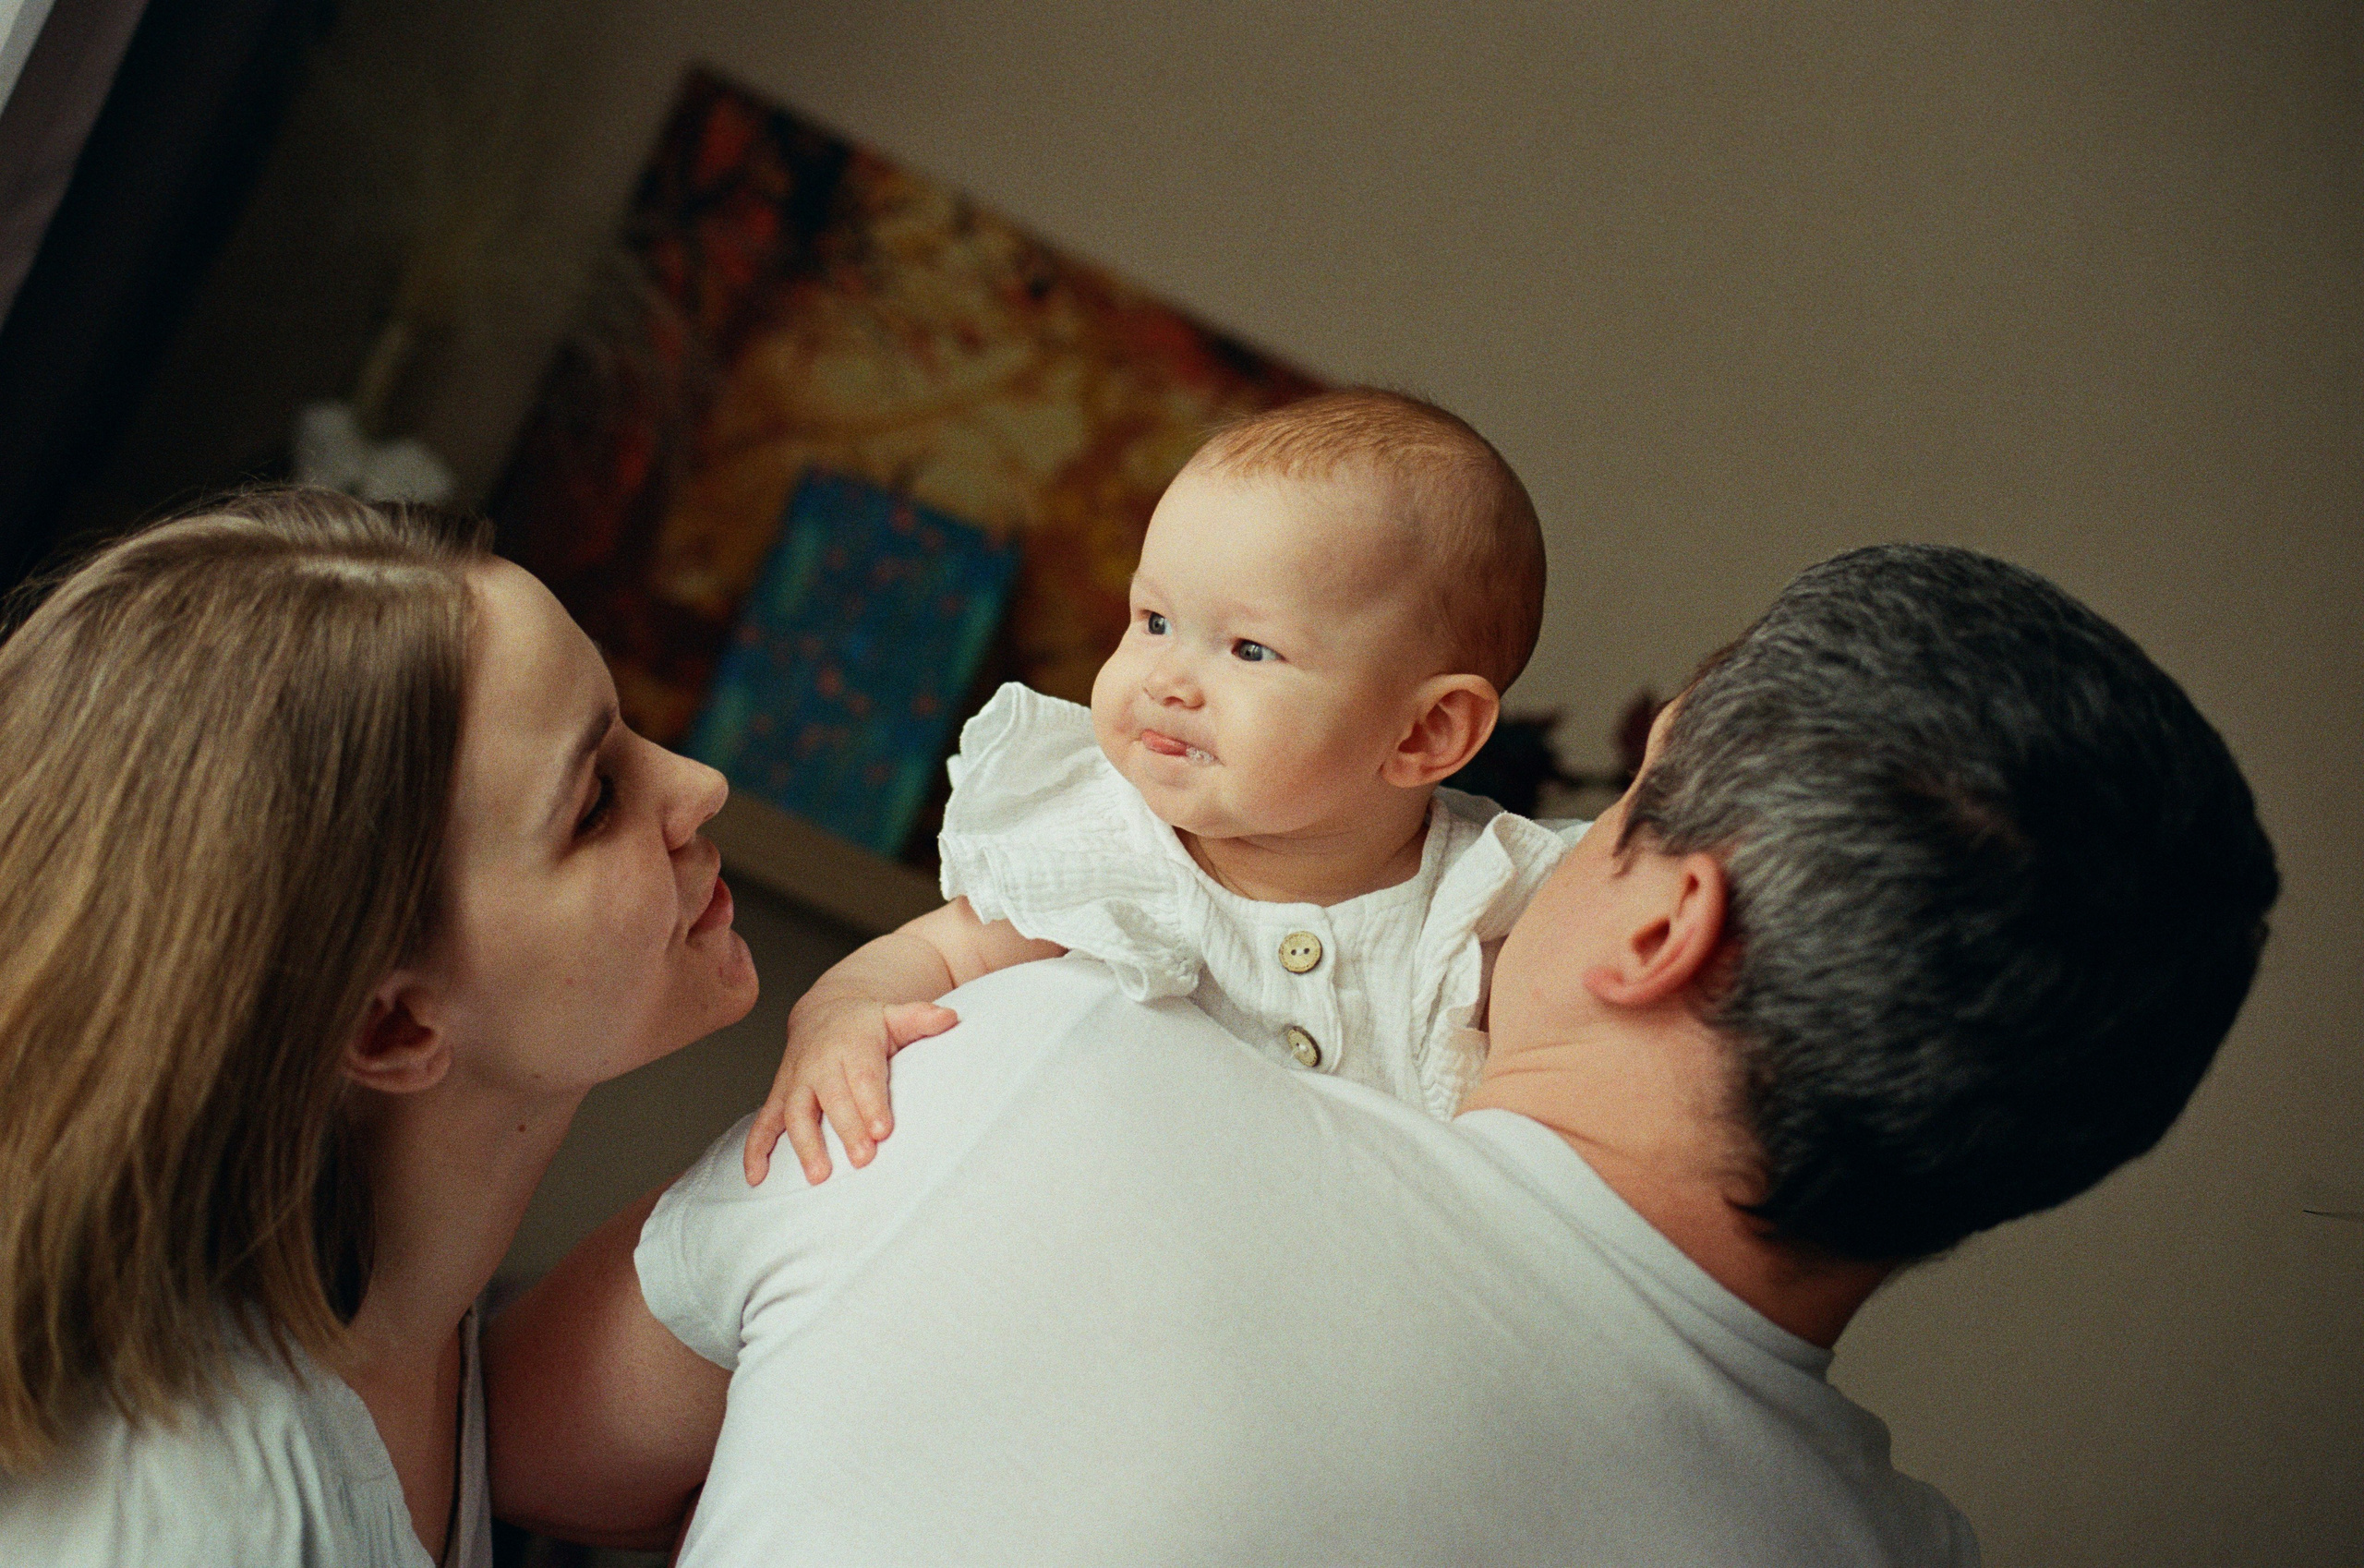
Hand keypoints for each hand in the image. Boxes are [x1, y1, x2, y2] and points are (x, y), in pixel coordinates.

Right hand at [742, 998, 958, 1185]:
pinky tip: (756, 1178)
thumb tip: (949, 1018)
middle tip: (863, 1158)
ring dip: (805, 1145)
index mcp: (852, 1045)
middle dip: (846, 1128)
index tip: (883, 1129)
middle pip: (832, 1098)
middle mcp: (820, 1064)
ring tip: (818, 1175)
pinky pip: (763, 1123)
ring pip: (796, 1113)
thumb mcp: (895, 1015)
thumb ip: (921, 1018)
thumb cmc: (867, 1025)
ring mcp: (797, 1082)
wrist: (824, 1014)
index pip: (862, 1075)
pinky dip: (756, 1150)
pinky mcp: (779, 1097)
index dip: (871, 1103)